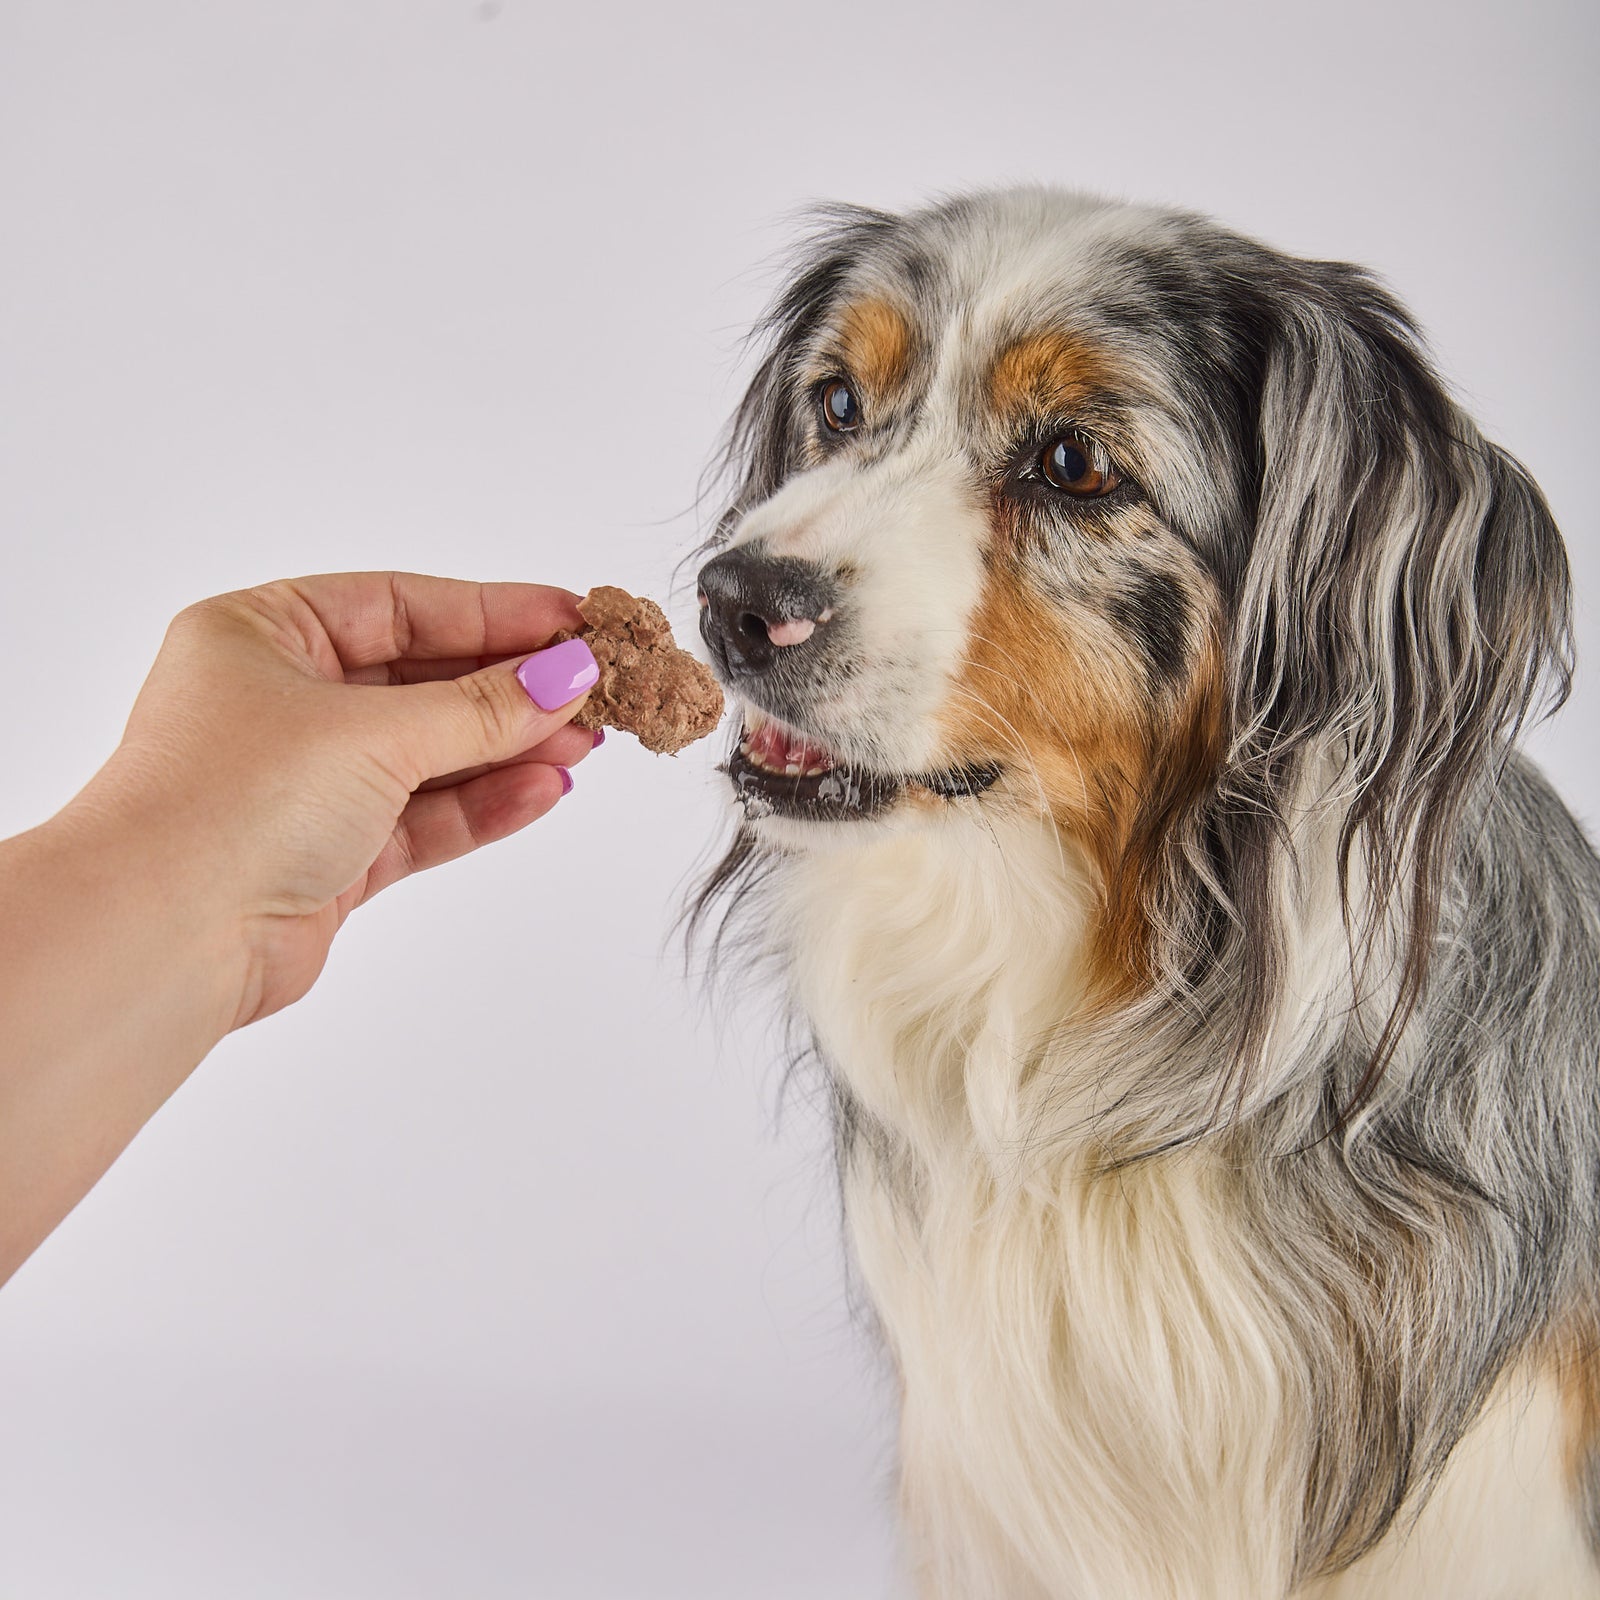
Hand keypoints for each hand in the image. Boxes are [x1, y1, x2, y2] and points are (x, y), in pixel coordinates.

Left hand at [72, 572, 600, 1027]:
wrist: (162, 939)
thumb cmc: (231, 803)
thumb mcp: (375, 731)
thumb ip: (483, 706)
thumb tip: (570, 673)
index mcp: (262, 634)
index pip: (402, 606)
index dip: (496, 613)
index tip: (577, 621)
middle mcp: (280, 703)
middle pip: (423, 681)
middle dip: (512, 688)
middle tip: (597, 687)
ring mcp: (306, 783)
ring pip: (431, 754)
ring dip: (509, 749)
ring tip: (586, 741)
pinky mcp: (330, 857)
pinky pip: (425, 817)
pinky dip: (485, 804)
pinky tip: (545, 789)